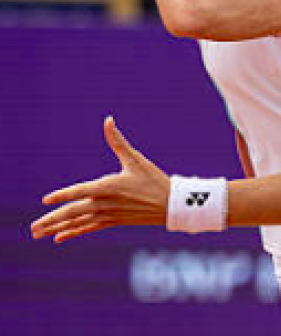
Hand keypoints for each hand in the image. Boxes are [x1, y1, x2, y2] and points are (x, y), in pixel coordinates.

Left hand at [31, 117, 168, 242]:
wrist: (171, 204)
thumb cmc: (154, 179)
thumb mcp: (135, 159)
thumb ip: (117, 141)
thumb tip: (108, 120)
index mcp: (109, 186)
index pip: (80, 191)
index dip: (63, 196)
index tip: (46, 200)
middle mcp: (106, 203)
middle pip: (73, 212)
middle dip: (51, 220)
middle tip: (32, 228)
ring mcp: (109, 214)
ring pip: (77, 222)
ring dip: (56, 228)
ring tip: (37, 233)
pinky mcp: (113, 221)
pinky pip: (88, 227)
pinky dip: (73, 232)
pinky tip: (59, 237)